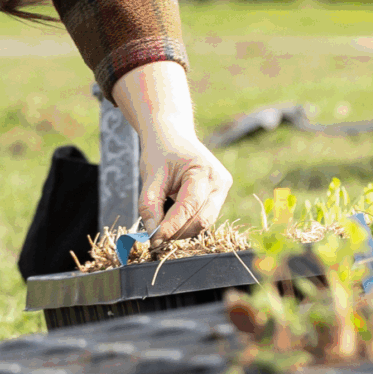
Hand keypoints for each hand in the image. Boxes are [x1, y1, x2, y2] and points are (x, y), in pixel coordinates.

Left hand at [111, 60, 231, 238]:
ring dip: (182, 230)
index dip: (170, 226)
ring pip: (204, 223)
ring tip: (161, 226)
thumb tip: (152, 235)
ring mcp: (222, 190)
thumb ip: (150, 206)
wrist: (172, 134)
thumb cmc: (161, 151)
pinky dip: (187, 223)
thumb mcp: (150, 175)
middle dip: (178, 232)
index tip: (153, 239)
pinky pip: (204, 217)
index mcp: (204, 172)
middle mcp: (220, 182)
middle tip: (155, 237)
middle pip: (201, 220)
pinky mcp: (219, 196)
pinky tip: (172, 218)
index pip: (189, 208)